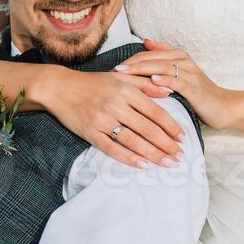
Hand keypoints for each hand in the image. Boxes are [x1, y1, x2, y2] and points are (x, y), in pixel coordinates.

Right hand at [38, 64, 185, 168]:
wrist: (60, 88)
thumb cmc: (93, 82)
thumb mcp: (120, 78)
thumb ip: (145, 84)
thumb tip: (169, 91)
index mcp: (126, 90)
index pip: (155, 111)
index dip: (171, 126)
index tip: (183, 138)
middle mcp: (116, 105)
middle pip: (147, 129)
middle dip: (166, 144)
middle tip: (180, 156)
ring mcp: (102, 120)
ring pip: (133, 141)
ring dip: (152, 154)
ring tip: (166, 163)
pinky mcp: (90, 133)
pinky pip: (112, 149)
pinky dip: (128, 158)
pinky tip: (141, 165)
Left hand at [113, 39, 233, 129]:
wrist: (224, 107)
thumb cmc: (199, 93)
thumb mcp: (180, 73)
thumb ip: (164, 57)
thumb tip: (146, 41)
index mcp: (178, 57)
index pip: (148, 55)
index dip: (130, 60)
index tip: (113, 68)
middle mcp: (184, 61)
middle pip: (153, 58)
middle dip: (132, 63)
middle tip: (114, 70)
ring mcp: (190, 74)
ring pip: (162, 67)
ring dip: (143, 69)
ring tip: (126, 72)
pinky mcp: (196, 88)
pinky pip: (178, 81)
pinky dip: (165, 79)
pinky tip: (152, 80)